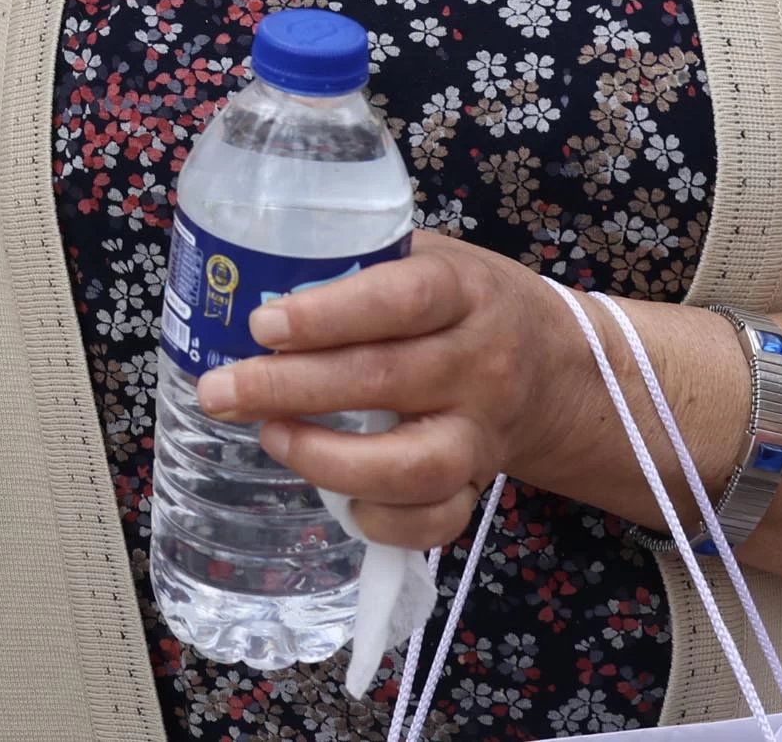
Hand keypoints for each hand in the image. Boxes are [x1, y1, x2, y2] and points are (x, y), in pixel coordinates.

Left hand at [193, 233, 595, 550]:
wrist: (561, 370)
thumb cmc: (468, 305)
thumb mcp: (432, 260)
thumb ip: (364, 266)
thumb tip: (256, 278)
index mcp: (464, 292)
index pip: (401, 299)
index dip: (328, 314)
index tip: (262, 325)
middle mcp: (480, 364)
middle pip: (385, 379)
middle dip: (289, 388)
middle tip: (220, 391)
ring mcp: (484, 433)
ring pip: (413, 464)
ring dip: (329, 459)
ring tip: (271, 438)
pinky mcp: (481, 487)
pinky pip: (435, 521)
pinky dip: (380, 520)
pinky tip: (335, 498)